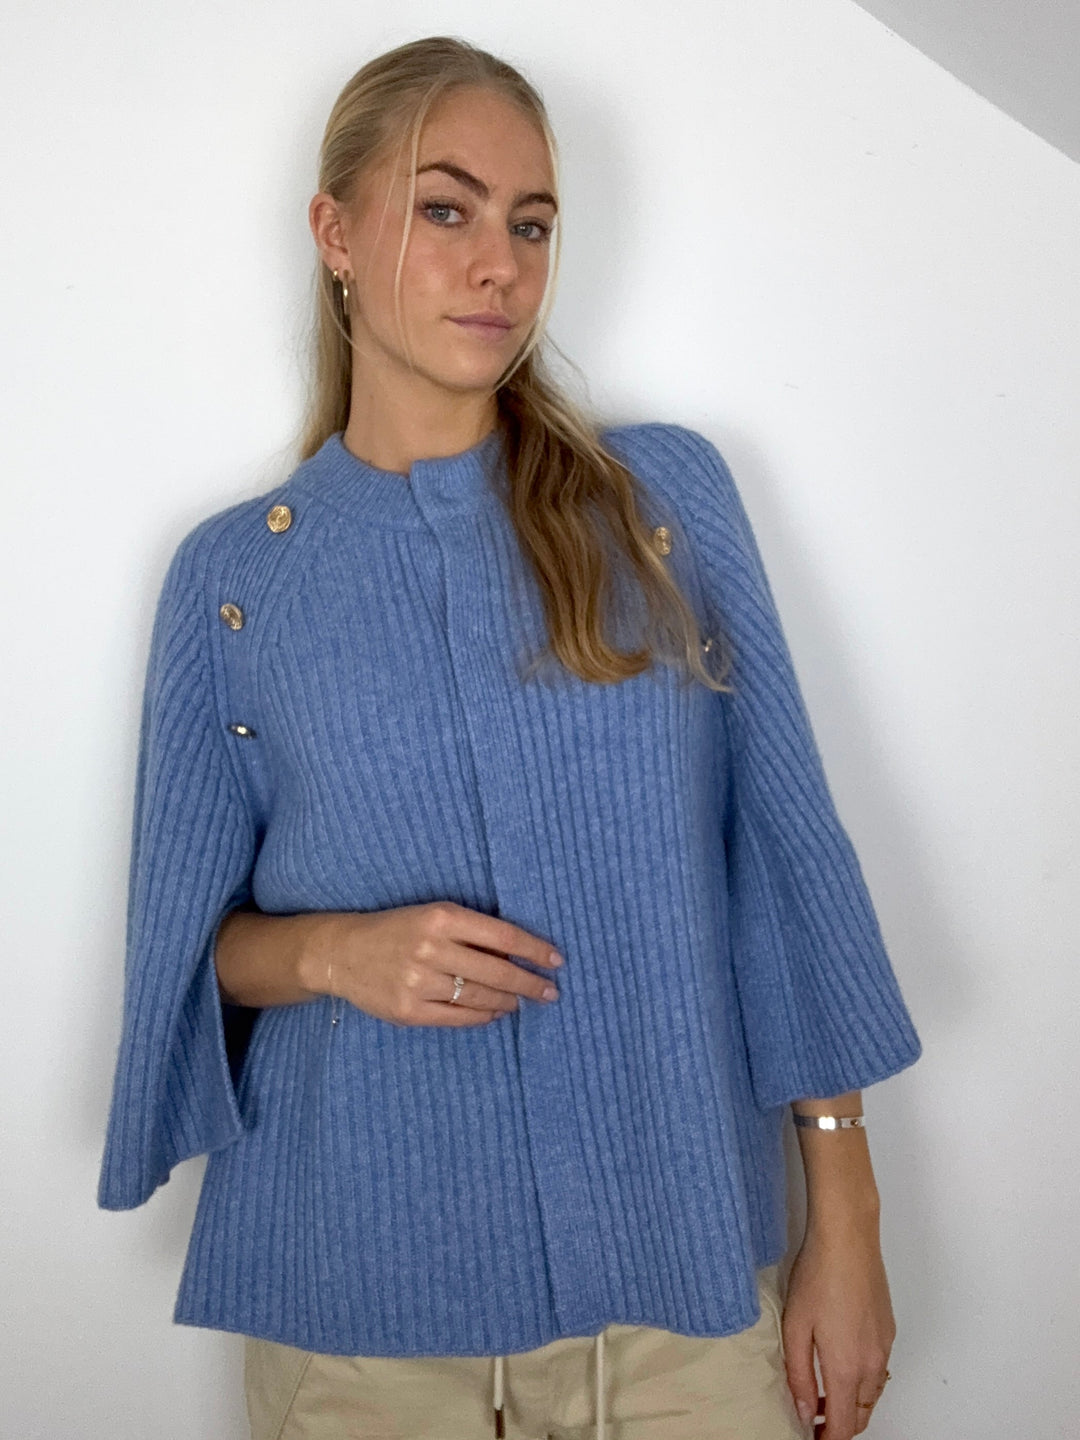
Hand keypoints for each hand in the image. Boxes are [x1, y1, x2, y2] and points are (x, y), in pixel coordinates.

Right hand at [301, 900, 563, 1026]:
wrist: (343, 952)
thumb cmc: (397, 928)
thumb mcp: (433, 915)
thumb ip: (472, 932)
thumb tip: (517, 956)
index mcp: (441, 917)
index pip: (502, 936)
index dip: (534, 949)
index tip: (557, 960)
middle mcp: (431, 949)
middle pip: (497, 972)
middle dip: (530, 983)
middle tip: (550, 991)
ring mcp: (419, 983)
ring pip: (480, 998)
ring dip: (508, 1001)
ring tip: (521, 1001)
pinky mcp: (409, 1011)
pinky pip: (459, 1018)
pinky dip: (483, 1017)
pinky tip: (496, 1013)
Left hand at [781, 1223, 894, 1438]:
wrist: (848, 1238)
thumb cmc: (817, 1275)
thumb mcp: (794, 1326)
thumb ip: (798, 1375)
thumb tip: (805, 1411)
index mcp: (846, 1367)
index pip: (845, 1426)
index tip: (812, 1438)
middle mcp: (871, 1363)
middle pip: (863, 1415)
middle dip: (841, 1424)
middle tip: (813, 1417)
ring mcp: (884, 1346)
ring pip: (872, 1393)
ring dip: (852, 1403)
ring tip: (823, 1391)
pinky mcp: (888, 1330)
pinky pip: (878, 1369)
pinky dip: (862, 1380)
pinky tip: (841, 1361)